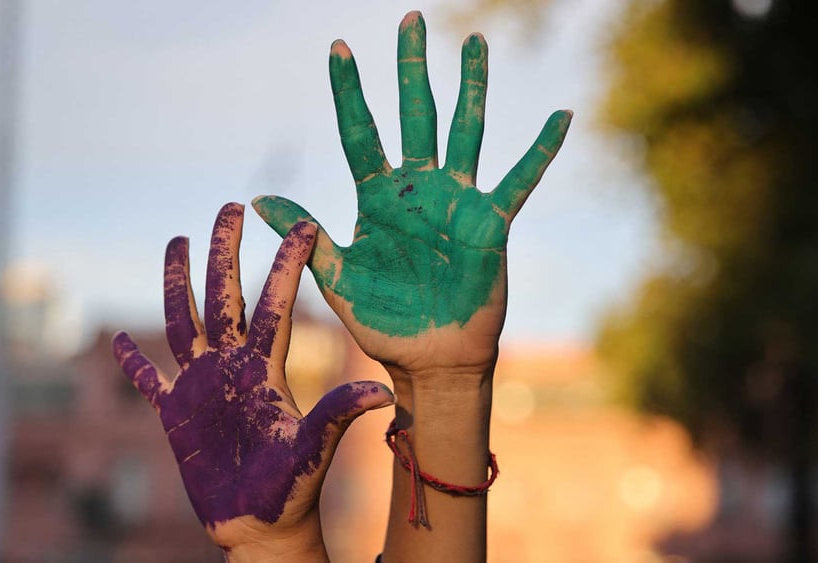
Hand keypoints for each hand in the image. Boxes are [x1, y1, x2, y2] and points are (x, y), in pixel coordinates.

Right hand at [113, 203, 393, 559]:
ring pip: (184, 321)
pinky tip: (117, 340)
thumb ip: (337, 415)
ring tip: (175, 241)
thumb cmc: (291, 489)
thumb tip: (383, 393)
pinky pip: (147, 380)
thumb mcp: (312, 448)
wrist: (261, 525)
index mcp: (265, 366)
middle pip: (225, 296)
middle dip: (224, 252)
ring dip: (177, 284)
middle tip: (229, 207)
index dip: (286, 265)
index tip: (302, 225)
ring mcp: (201, 385)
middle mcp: (232, 365)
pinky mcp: (175, 413)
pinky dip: (131, 362)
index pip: (275, 304)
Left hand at [252, 12, 571, 378]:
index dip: (350, 92)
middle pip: (415, 115)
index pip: (360, 133)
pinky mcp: (492, 222)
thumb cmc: (384, 322)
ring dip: (471, 88)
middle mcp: (418, 189)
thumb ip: (307, 234)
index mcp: (378, 199)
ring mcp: (458, 201)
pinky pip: (521, 180)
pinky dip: (541, 149)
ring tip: (473, 43)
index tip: (338, 47)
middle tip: (410, 19)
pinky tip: (560, 116)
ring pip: (465, 132)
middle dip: (411, 69)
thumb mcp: (339, 277)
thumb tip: (258, 197)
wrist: (431, 359)